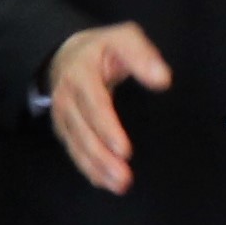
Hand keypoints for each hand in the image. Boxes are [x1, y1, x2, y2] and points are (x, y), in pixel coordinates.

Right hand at [47, 21, 169, 195]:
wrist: (66, 54)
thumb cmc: (102, 48)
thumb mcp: (123, 38)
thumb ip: (143, 56)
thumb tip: (163, 80)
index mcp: (81, 74)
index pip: (94, 105)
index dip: (108, 129)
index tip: (125, 150)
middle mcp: (67, 97)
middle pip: (84, 132)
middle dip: (103, 158)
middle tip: (124, 178)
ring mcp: (62, 115)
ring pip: (77, 146)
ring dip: (96, 168)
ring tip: (119, 185)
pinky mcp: (64, 128)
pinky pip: (74, 151)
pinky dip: (88, 168)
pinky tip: (103, 181)